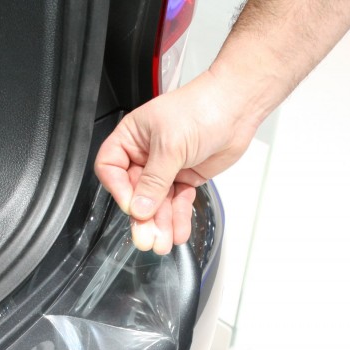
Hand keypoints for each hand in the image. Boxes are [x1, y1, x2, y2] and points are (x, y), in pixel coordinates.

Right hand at [94, 71, 259, 253]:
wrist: (238, 108)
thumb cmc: (202, 108)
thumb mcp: (171, 144)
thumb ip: (154, 180)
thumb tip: (139, 207)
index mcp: (132, 137)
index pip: (111, 169)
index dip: (119, 190)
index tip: (133, 207)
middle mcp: (145, 154)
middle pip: (135, 192)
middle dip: (143, 217)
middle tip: (147, 238)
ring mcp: (166, 167)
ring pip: (157, 202)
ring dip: (160, 223)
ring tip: (163, 242)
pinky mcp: (185, 177)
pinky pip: (176, 202)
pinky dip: (177, 218)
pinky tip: (178, 232)